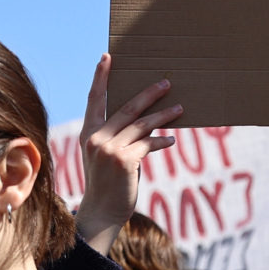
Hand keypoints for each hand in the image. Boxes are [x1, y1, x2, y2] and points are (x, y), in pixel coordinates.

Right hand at [76, 54, 179, 254]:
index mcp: (88, 133)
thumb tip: (148, 121)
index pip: (95, 100)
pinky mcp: (125, 160)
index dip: (101, 78)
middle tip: (167, 82)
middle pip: (127, 107)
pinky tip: (172, 139)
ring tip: (180, 108)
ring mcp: (109, 149)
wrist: (102, 212)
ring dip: (164, 115)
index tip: (107, 57)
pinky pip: (149, 143)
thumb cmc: (108, 183)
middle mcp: (96, 138)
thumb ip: (119, 137)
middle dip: (149, 94)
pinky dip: (162, 140)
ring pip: (142, 124)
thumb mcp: (107, 156)